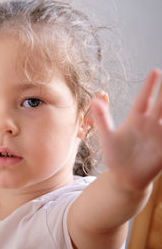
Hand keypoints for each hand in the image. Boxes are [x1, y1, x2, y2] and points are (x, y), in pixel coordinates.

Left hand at [91, 69, 161, 192]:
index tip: (155, 71)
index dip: (149, 86)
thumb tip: (93, 100)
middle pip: (161, 106)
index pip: (144, 99)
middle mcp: (150, 125)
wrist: (124, 178)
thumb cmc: (115, 156)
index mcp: (136, 120)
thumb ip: (102, 119)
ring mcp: (159, 137)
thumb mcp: (107, 137)